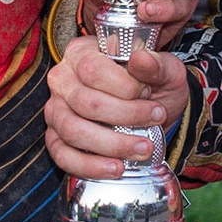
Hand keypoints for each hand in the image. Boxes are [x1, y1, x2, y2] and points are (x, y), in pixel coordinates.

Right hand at [43, 36, 192, 179]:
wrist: (152, 110)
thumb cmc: (153, 85)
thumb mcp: (165, 70)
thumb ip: (157, 64)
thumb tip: (142, 60)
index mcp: (81, 53)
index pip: (92, 69)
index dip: (124, 86)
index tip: (148, 93)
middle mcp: (62, 80)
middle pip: (85, 103)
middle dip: (125, 116)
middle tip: (155, 120)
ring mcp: (56, 110)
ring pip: (73, 131)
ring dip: (112, 144)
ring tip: (143, 147)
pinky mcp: (56, 138)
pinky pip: (63, 156)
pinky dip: (91, 166)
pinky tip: (117, 168)